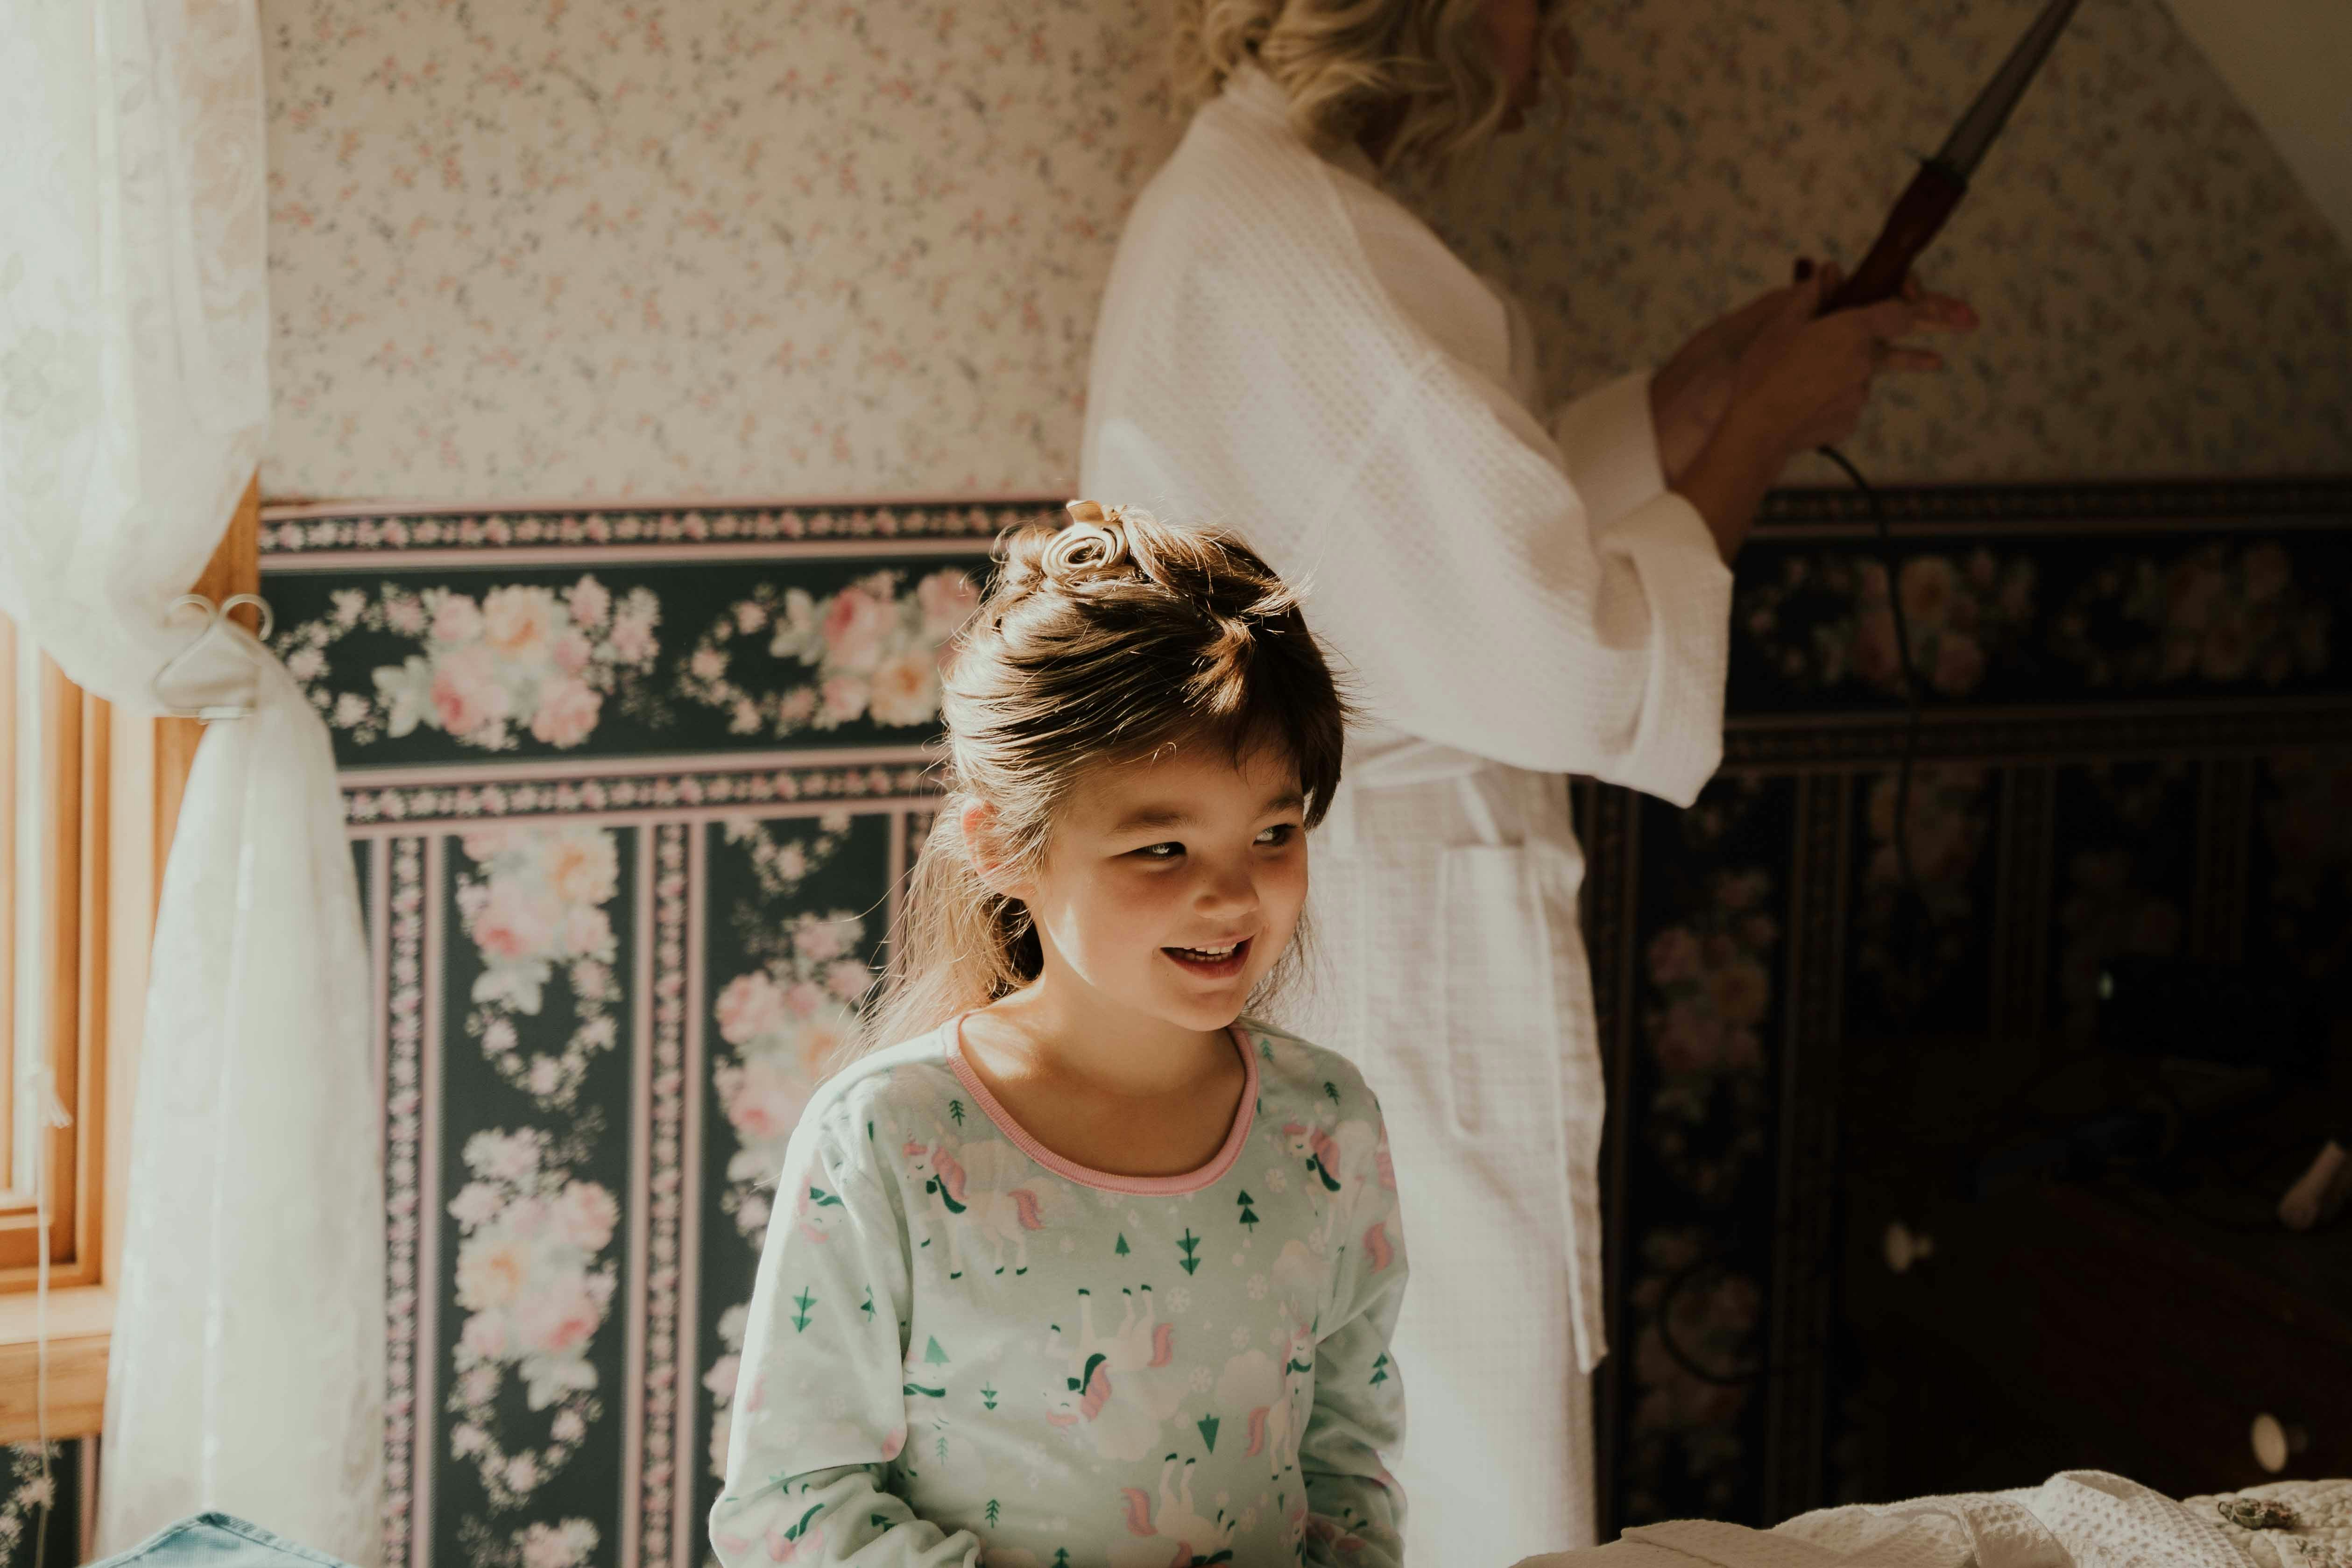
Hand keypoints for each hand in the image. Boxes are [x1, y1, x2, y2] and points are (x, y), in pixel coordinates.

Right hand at [1652, 261, 1974, 479]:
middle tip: (1970, 321)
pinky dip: (1833, 397)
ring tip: (1806, 379)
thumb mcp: (1781, 325)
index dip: (1921, 303)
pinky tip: (1804, 401)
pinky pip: (1847, 401)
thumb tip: (1828, 270)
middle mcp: (1864, 361)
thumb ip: (1809, 296)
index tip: (1942, 302)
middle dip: (1935, 328)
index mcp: (1850, 330)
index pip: (1899, 312)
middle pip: (1896, 346)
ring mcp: (1860, 393)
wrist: (1755, 430)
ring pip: (1862, 375)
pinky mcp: (1850, 419)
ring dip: (1847, 371)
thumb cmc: (1762, 371)